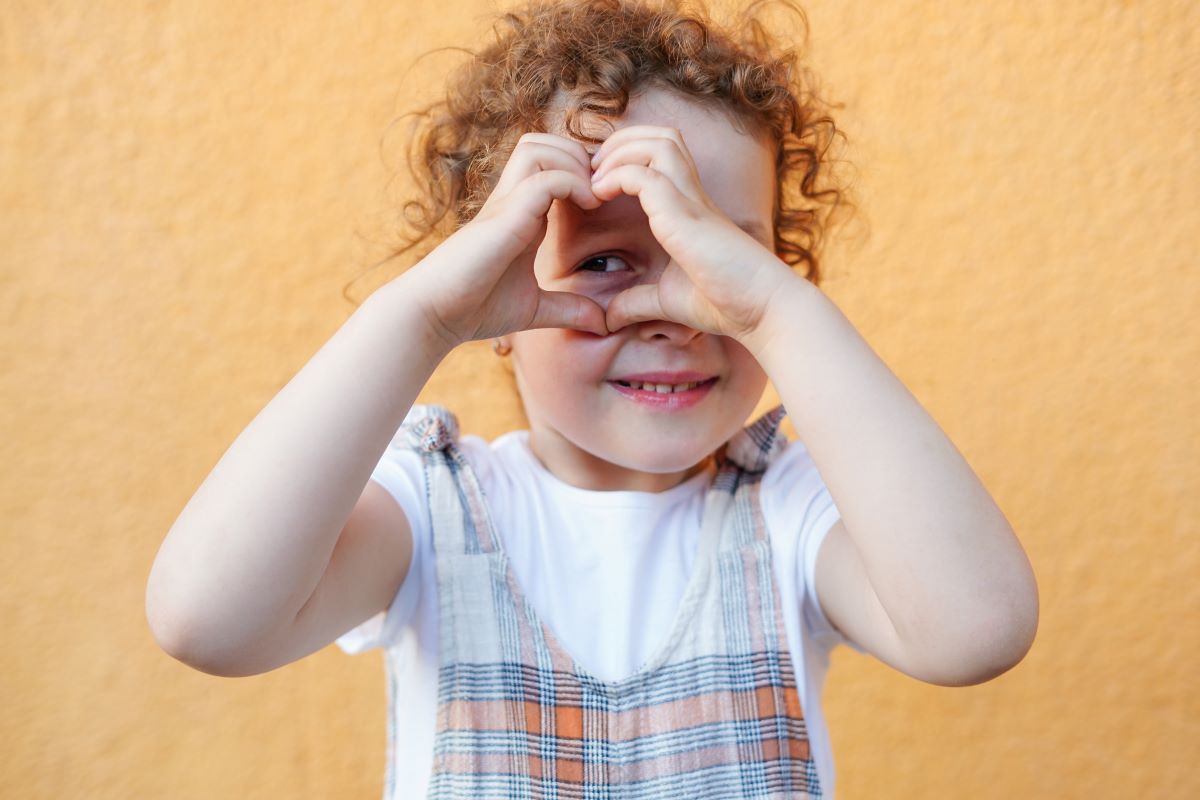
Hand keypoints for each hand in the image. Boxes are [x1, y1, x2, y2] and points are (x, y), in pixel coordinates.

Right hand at [403, 133, 607, 347]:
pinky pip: (545, 177)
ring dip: (575, 162)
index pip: (551, 165)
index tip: (606, 201)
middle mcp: (511, 199)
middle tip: (602, 191)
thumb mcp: (535, 308)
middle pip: (543, 142)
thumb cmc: (475, 309)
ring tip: (594, 196)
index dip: (582, 172)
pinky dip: (573, 182)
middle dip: (580, 156)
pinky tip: (588, 207)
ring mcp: (505, 203)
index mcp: (521, 213)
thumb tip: (603, 323)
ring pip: (540, 147)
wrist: (435, 315)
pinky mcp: (504, 215)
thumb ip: (568, 309)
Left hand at [588, 126, 794, 341]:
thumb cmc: (726, 303)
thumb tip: (609, 319)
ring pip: (658, 142)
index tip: (598, 182)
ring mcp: (691, 201)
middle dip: (622, 140)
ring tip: (596, 177)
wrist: (763, 309)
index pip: (662, 155)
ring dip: (620, 151)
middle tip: (594, 168)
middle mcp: (693, 195)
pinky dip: (617, 176)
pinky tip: (600, 196)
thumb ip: (637, 303)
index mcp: (690, 207)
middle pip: (662, 135)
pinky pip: (646, 175)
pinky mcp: (685, 216)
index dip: (627, 156)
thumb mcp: (668, 301)